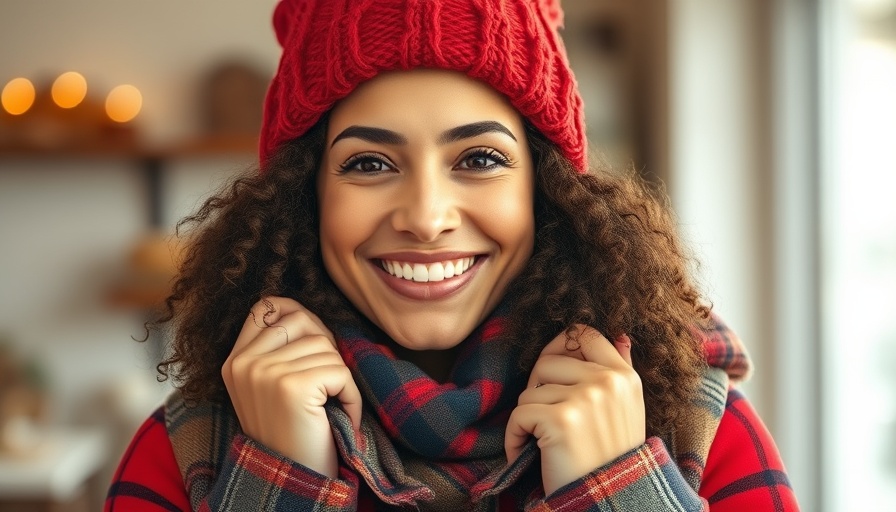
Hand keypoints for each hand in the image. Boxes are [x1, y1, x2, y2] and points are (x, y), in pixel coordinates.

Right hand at [221, 296, 361, 477]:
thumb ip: (278, 349)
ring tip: (329, 407)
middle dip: (326, 348)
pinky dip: (351, 396)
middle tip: (328, 383)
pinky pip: (340, 371)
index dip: (298, 316)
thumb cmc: (291, 434)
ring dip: (340, 378)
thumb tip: (304, 311)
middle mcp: (243, 363)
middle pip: (302, 321)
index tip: (314, 347)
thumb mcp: (271, 387)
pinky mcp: (292, 386)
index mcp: (234, 361)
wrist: (291, 482)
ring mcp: (264, 373)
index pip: (267, 306)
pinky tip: (339, 417)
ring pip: (326, 346)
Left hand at [505, 325, 645, 494]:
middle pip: (547, 362)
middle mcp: (608, 381)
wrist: (610, 501)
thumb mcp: (627, 409)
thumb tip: (621, 335)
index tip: (552, 374)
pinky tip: (527, 454)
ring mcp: (586, 398)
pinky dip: (515, 438)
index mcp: (624, 376)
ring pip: (530, 391)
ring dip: (528, 419)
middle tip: (544, 419)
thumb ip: (621, 370)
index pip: (584, 334)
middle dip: (538, 389)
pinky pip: (519, 414)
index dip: (560, 347)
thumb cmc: (611, 456)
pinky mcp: (562, 420)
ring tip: (543, 442)